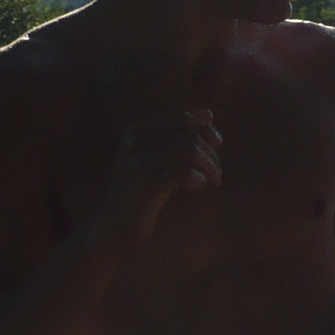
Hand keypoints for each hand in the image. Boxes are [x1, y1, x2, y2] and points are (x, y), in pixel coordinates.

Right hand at [103, 109, 220, 248]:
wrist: (117, 221)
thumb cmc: (144, 187)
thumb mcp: (162, 157)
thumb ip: (182, 135)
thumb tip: (208, 113)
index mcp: (136, 130)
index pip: (181, 119)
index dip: (204, 129)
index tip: (217, 144)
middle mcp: (135, 143)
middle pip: (189, 136)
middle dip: (210, 154)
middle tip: (217, 173)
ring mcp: (138, 163)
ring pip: (190, 152)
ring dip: (209, 166)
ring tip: (215, 180)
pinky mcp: (145, 185)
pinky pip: (184, 174)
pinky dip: (199, 179)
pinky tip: (199, 186)